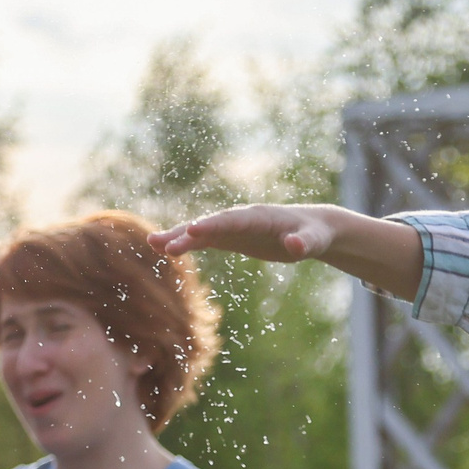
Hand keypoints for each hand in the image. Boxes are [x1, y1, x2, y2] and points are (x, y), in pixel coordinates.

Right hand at [150, 203, 345, 263]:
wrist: (313, 229)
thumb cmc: (315, 234)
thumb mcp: (314, 241)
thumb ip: (304, 243)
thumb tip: (295, 247)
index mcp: (259, 217)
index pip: (232, 221)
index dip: (212, 225)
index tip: (192, 230)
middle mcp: (242, 218)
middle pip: (210, 225)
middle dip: (186, 233)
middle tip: (161, 245)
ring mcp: (235, 227)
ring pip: (202, 231)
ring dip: (179, 237)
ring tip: (153, 245)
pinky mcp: (233, 237)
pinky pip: (205, 240)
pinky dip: (187, 244)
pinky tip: (166, 251)